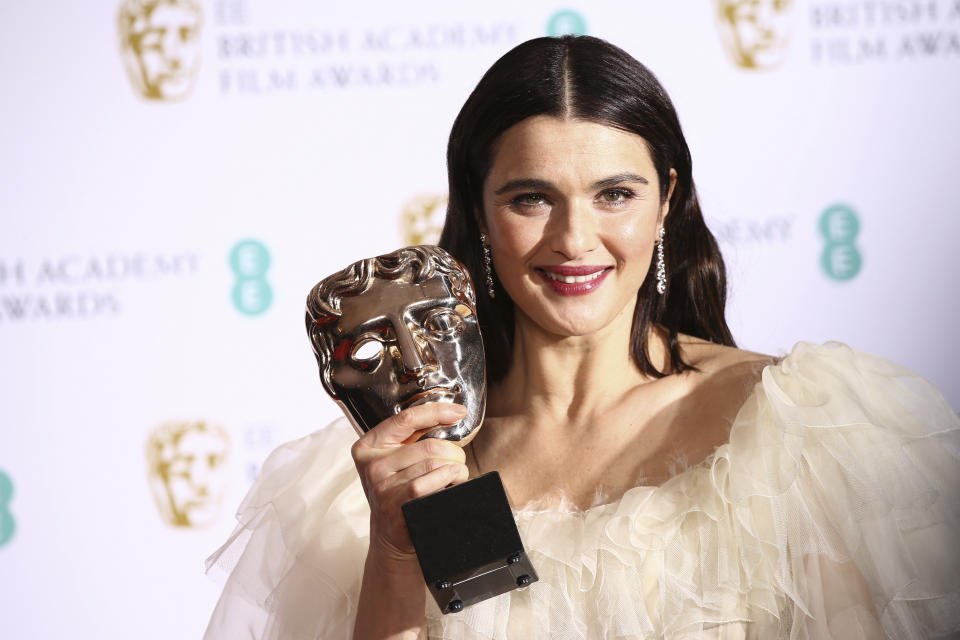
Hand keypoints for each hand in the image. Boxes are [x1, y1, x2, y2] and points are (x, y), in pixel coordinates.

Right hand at [351, 402, 470, 561]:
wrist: (390, 534)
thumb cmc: (398, 491)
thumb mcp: (395, 459)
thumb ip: (414, 435)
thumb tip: (452, 413)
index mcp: (368, 446)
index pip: (406, 419)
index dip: (437, 412)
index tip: (459, 412)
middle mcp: (371, 466)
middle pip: (429, 446)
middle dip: (454, 452)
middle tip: (458, 462)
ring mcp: (382, 488)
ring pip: (435, 465)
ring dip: (456, 469)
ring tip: (457, 476)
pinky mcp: (397, 507)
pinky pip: (432, 485)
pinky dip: (450, 483)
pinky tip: (452, 486)